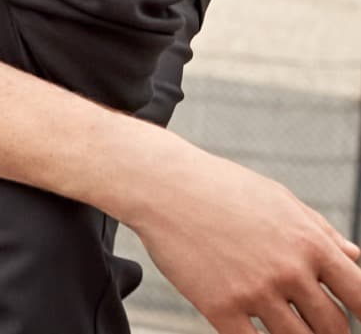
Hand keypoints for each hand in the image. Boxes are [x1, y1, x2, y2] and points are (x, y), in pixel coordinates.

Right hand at [131, 144, 360, 332]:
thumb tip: (357, 260)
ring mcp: (254, 291)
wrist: (162, 184)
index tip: (356, 317)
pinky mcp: (220, 306)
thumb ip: (322, 232)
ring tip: (285, 327)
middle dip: (330, 333)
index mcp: (309, 242)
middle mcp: (288, 270)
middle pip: (334, 329)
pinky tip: (252, 332)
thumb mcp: (280, 200)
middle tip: (317, 326)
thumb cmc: (221, 187)